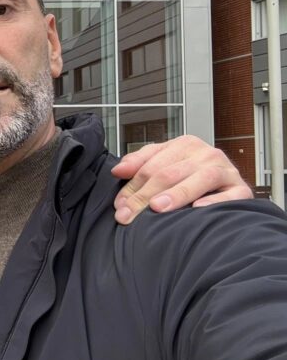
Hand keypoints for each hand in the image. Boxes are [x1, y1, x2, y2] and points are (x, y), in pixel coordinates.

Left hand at [111, 135, 252, 224]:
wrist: (227, 186)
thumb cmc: (191, 176)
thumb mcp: (163, 163)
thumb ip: (139, 163)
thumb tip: (118, 170)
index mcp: (185, 145)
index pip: (151, 165)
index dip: (132, 186)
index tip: (119, 206)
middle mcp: (206, 154)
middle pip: (169, 174)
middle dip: (145, 196)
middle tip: (128, 215)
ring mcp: (225, 171)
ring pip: (198, 179)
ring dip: (176, 194)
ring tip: (157, 208)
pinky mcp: (240, 189)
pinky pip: (230, 195)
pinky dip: (214, 201)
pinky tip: (197, 209)